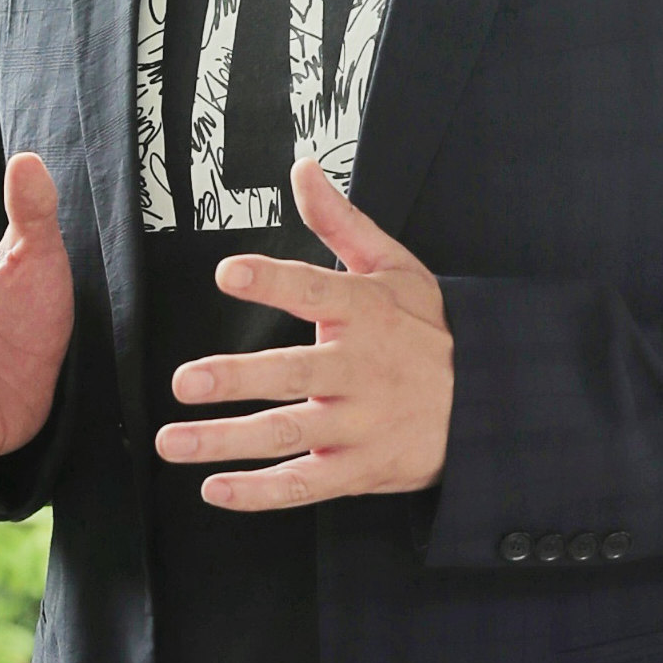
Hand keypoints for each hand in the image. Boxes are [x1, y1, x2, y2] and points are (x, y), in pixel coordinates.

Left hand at [155, 155, 451, 508]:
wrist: (491, 403)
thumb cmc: (429, 330)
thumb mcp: (395, 267)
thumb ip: (340, 221)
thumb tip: (302, 169)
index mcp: (365, 313)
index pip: (313, 291)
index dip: (271, 281)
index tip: (227, 272)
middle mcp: (360, 371)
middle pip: (293, 374)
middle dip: (237, 378)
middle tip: (184, 381)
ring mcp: (360, 424)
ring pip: (287, 434)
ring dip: (226, 441)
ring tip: (171, 441)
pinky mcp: (360, 468)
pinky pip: (305, 485)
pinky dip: (260, 493)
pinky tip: (213, 488)